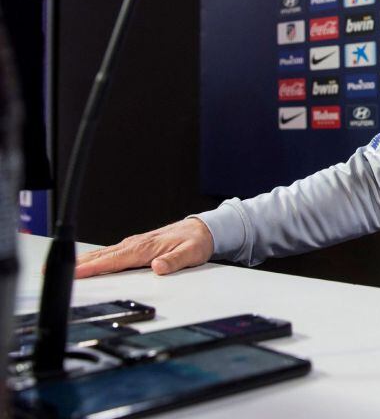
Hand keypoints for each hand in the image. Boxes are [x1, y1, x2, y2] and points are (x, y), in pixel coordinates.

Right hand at [74, 218, 213, 278]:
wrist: (204, 229)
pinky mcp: (137, 245)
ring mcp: (135, 243)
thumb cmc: (196, 241)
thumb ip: (174, 261)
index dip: (94, 267)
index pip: (115, 260)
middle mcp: (137, 244)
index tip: (75, 272)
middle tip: (53, 270)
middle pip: (102, 256)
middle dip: (78, 263)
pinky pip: (112, 252)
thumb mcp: (191, 254)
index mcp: (146, 248)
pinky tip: (88, 263)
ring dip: (84, 260)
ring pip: (104, 253)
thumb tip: (158, 267)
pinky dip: (96, 258)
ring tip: (63, 267)